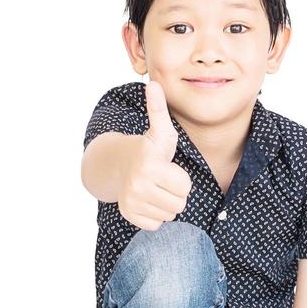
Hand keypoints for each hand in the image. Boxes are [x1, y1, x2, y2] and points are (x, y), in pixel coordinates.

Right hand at [117, 78, 192, 231]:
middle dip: (175, 193)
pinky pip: (156, 224)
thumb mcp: (160, 132)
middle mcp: (137, 184)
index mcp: (149, 164)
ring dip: (166, 204)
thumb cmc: (151, 150)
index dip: (181, 178)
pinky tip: (147, 199)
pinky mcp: (128, 214)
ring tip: (155, 188)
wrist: (121, 166)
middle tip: (162, 180)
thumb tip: (153, 83)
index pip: (185, 187)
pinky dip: (154, 215)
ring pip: (169, 215)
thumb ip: (159, 110)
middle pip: (179, 204)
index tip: (168, 168)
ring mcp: (131, 201)